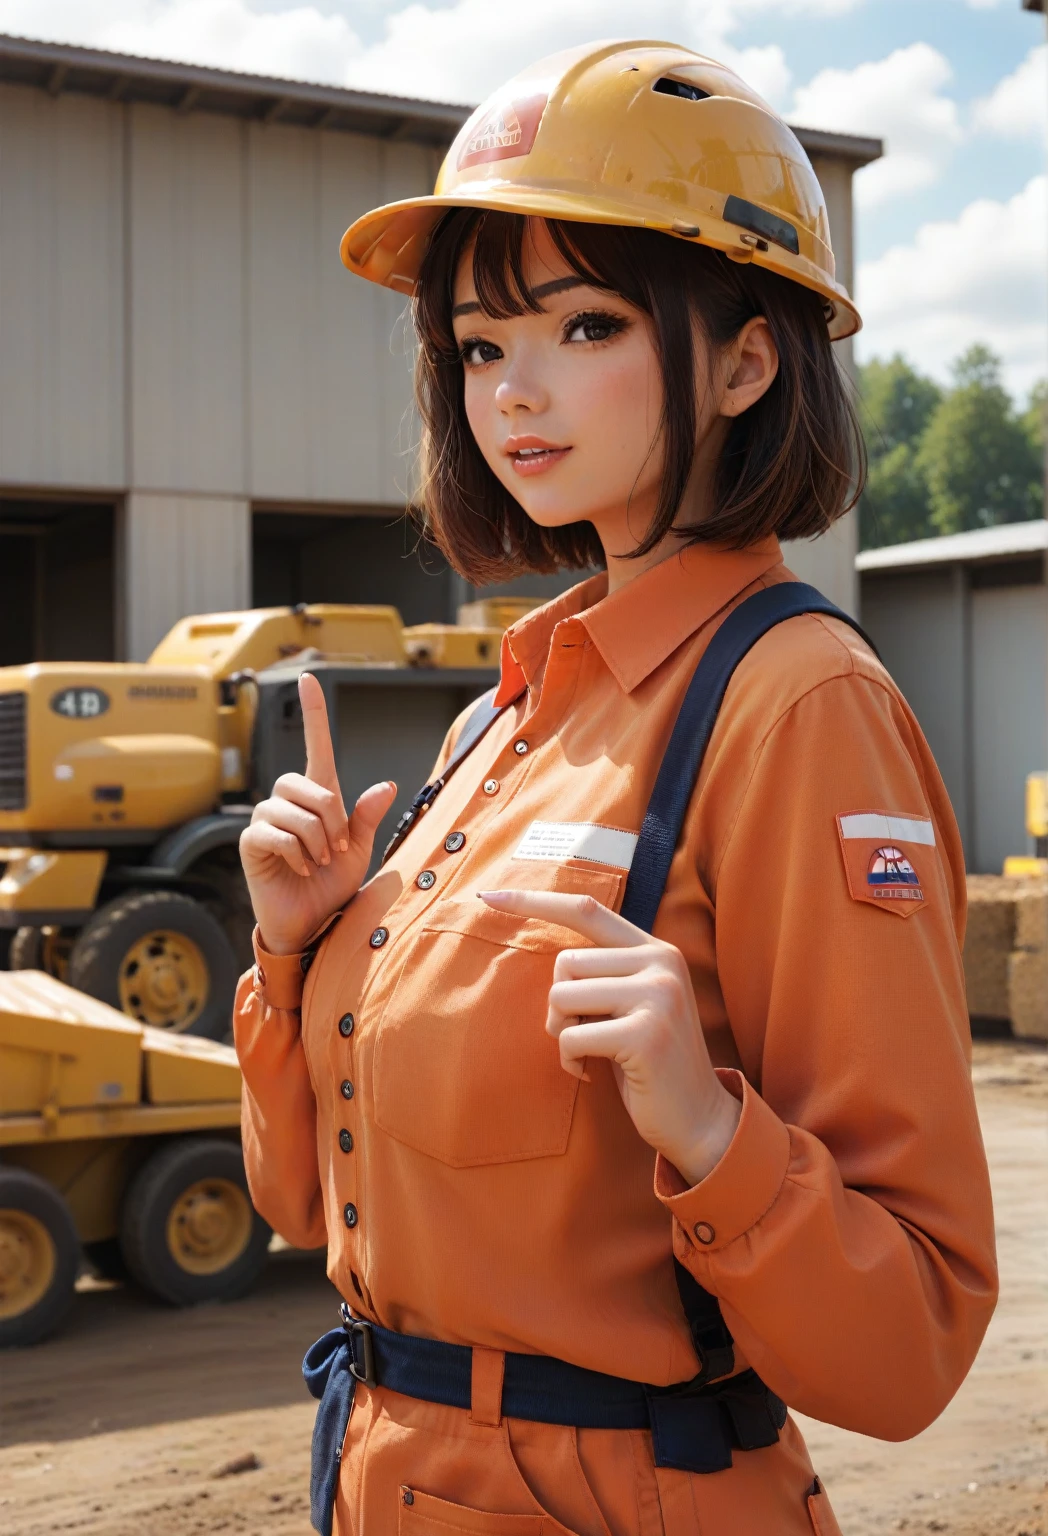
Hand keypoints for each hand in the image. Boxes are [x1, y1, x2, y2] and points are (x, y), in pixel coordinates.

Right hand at [240, 673, 397, 955]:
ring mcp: (266, 820)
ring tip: (317, 865)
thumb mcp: (360, 852)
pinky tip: (299, 871)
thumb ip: (368, 819)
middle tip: (334, 851)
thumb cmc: (333, 887)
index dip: (313, 713)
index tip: (309, 679)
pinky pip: (277, 834)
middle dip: (330, 820)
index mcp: (318, 798)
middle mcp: (288, 802)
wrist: (311, 924)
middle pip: (310, 786)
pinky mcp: (251, 842)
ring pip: (295, 813)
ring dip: (316, 843)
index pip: (316, 746)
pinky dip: (297, 855)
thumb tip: (387, 785)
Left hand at [479, 890, 740, 1185]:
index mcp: (656, 950)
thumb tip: (552, 959)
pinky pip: (570, 1036)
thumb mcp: (633, 1004)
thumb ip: (604, 974)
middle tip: (586, 1036)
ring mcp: (657, 996)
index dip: (536, 901)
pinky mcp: (646, 1033)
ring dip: (563, 1032)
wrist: (698, 1117)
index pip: (587, 910)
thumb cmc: (649, 1062)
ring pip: (562, 996)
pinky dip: (570, 1060)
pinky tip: (594, 1072)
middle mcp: (661, 962)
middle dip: (560, 1006)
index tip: (490, 895)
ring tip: (592, 1052)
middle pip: (565, 963)